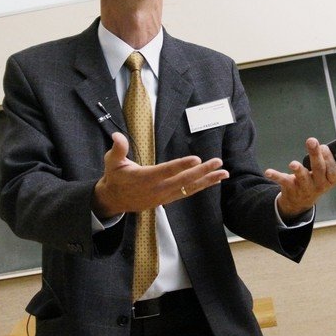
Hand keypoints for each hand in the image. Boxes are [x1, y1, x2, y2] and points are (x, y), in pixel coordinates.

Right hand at [93, 132, 229, 218]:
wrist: (114, 200)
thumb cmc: (114, 177)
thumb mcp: (111, 162)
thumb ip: (117, 149)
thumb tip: (117, 135)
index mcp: (145, 178)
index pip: (166, 171)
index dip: (181, 165)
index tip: (196, 159)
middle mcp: (157, 189)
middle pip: (183, 180)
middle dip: (202, 171)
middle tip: (218, 162)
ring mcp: (164, 196)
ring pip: (189, 188)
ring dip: (207, 180)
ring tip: (224, 173)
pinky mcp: (168, 199)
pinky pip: (187, 193)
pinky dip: (201, 186)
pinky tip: (213, 180)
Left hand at [265, 137, 335, 221]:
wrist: (302, 201)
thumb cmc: (316, 180)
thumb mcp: (327, 173)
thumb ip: (329, 160)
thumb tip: (322, 145)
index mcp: (331, 179)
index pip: (334, 170)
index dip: (329, 157)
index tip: (323, 146)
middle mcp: (320, 184)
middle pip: (319, 168)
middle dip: (315, 155)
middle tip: (312, 141)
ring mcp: (305, 187)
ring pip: (303, 177)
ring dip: (298, 170)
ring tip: (293, 164)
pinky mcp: (291, 188)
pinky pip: (283, 181)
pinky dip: (275, 176)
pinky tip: (268, 172)